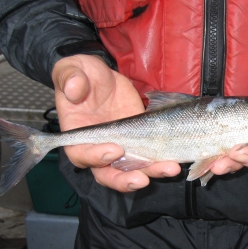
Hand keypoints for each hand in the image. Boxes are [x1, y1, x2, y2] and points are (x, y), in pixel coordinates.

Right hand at [52, 54, 179, 191]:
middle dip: (126, 179)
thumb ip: (69, 78)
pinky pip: (152, 157)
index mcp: (78, 136)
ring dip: (152, 172)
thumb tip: (73, 89)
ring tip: (171, 169)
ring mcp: (122, 147)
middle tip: (142, 178)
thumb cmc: (81, 74)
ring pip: (135, 169)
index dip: (96, 157)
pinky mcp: (142, 141)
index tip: (114, 150)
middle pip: (109, 174)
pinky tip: (178, 160)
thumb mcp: (72, 69)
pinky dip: (164, 160)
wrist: (102, 76)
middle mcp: (99, 148)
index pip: (82, 155)